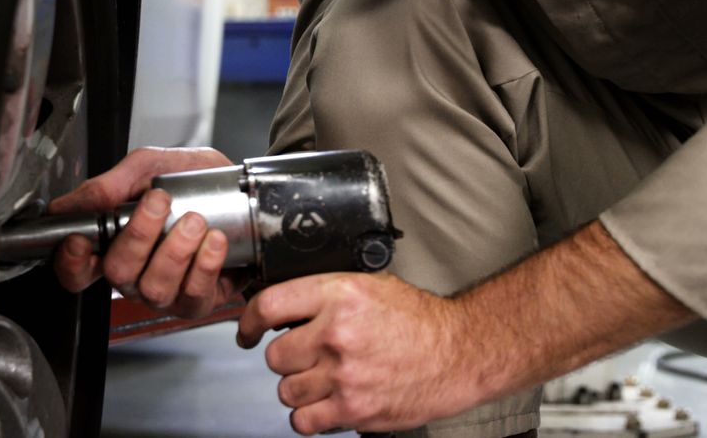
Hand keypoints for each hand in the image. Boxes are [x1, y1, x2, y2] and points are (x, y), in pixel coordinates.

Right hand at [50, 146, 243, 317]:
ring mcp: (165, 291)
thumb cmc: (194, 181)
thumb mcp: (150, 167)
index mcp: (114, 244)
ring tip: (194, 220)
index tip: (80, 240)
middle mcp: (135, 274)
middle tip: (159, 202)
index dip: (72, 262)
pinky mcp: (198, 300)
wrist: (242, 191)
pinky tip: (215, 241)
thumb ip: (110, 184)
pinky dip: (205, 265)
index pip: (77, 270)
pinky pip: (193, 295)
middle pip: (117, 274)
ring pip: (155, 288)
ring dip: (175, 250)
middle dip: (138, 236)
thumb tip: (73, 202)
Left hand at [236, 273, 480, 434]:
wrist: (458, 352)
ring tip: (323, 379)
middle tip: (307, 357)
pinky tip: (327, 402)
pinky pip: (303, 420)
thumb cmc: (417, 319)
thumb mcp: (369, 286)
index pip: (269, 306)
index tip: (248, 331)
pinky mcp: (354, 409)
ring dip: (299, 387)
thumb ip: (324, 294)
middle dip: (287, 358)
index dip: (248, 321)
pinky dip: (310, 416)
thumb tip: (281, 309)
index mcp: (339, 295)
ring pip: (286, 390)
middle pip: (275, 356)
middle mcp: (337, 333)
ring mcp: (344, 375)